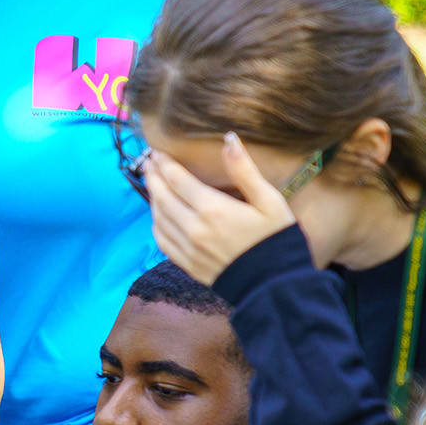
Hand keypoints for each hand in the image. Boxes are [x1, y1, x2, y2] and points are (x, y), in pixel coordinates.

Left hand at [142, 132, 301, 285]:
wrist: (275, 285)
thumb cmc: (277, 238)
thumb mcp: (268, 200)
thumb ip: (244, 170)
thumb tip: (229, 139)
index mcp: (212, 209)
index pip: (177, 180)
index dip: (165, 164)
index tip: (158, 152)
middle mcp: (194, 229)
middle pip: (162, 197)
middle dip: (153, 177)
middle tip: (148, 162)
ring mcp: (188, 249)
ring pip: (158, 218)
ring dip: (152, 199)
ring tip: (153, 184)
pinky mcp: (188, 265)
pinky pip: (162, 241)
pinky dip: (156, 224)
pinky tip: (158, 216)